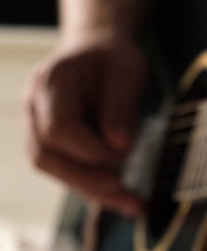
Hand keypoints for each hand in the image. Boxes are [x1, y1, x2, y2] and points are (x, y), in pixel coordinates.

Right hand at [23, 35, 146, 215]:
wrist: (97, 49)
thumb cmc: (114, 58)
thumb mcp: (128, 72)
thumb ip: (122, 107)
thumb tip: (120, 146)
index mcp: (51, 82)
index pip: (59, 128)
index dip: (91, 149)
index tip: (125, 153)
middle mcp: (33, 106)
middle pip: (45, 155)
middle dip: (87, 180)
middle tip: (126, 193)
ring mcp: (35, 125)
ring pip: (52, 168)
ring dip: (91, 189)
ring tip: (130, 201)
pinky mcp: (49, 142)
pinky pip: (65, 168)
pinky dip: (93, 184)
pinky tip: (121, 196)